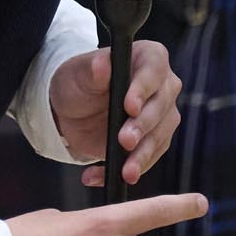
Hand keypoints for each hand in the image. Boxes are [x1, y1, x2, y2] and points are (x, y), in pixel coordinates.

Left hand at [53, 39, 181, 185]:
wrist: (72, 109)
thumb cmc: (78, 81)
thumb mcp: (78, 72)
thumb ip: (93, 69)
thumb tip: (103, 64)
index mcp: (148, 58)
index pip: (154, 68)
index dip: (144, 88)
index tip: (130, 106)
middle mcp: (163, 86)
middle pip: (161, 107)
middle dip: (142, 127)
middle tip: (124, 140)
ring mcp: (161, 116)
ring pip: (159, 137)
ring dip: (141, 156)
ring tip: (125, 172)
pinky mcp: (153, 141)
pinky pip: (147, 158)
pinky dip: (126, 169)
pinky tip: (101, 176)